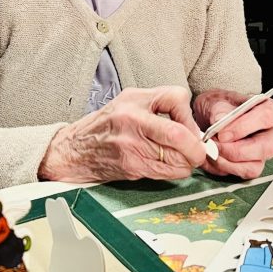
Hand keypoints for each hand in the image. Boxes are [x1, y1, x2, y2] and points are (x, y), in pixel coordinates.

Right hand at [39, 86, 206, 182]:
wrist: (74, 150)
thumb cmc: (103, 126)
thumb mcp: (128, 102)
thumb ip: (159, 106)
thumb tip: (192, 127)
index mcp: (134, 99)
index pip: (177, 99)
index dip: (189, 116)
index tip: (189, 126)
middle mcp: (133, 120)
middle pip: (180, 135)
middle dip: (196, 148)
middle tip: (199, 151)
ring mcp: (131, 145)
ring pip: (178, 159)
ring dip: (187, 162)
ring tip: (180, 158)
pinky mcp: (131, 166)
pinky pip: (167, 172)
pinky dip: (175, 171)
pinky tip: (167, 166)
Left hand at [193, 89, 272, 178]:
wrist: (211, 117)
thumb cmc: (219, 107)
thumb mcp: (216, 102)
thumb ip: (219, 110)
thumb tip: (219, 121)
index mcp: (269, 110)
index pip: (265, 117)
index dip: (242, 128)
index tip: (221, 134)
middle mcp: (271, 132)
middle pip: (264, 148)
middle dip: (235, 150)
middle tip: (214, 146)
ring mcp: (264, 151)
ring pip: (254, 166)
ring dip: (228, 163)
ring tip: (210, 152)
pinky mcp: (254, 164)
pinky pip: (244, 173)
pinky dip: (225, 168)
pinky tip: (212, 158)